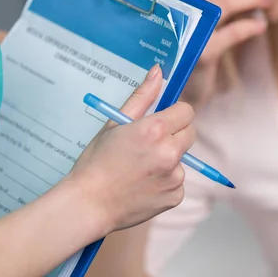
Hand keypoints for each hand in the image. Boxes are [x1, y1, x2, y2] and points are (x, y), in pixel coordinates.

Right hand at [66, 65, 194, 236]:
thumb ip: (142, 97)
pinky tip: (142, 185)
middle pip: (189, 133)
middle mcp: (170, 152)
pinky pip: (177, 182)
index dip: (173, 114)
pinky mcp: (175, 196)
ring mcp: (175, 177)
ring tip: (139, 168)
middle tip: (149, 143)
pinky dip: (165, 182)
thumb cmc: (96, 162)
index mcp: (155, 130)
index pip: (186, 111)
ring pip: (182, 159)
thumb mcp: (114, 123)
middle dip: (174, 134)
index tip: (160, 120)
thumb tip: (158, 71)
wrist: (88, 205)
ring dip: (168, 159)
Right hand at [179, 0, 273, 107]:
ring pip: (223, 5)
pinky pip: (230, 34)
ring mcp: (187, 35)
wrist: (172, 99)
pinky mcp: (199, 55)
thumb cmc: (186, 63)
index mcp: (176, 5)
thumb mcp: (195, 32)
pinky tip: (261, 26)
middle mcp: (177, 15)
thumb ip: (209, 12)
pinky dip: (248, 27)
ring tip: (269, 1)